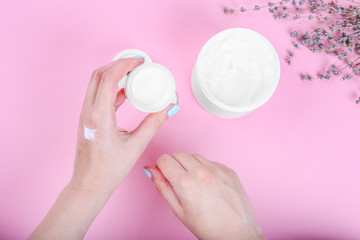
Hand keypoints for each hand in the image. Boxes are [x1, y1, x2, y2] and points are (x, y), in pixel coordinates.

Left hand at [72, 57, 176, 194]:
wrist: (89, 184)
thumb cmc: (108, 169)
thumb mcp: (135, 146)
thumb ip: (153, 124)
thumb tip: (168, 108)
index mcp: (99, 116)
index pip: (109, 79)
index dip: (124, 65)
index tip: (140, 61)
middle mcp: (88, 111)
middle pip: (99, 74)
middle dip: (118, 64)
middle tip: (137, 62)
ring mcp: (86, 114)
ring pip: (96, 83)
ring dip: (113, 73)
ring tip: (132, 72)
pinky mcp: (88, 118)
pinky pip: (98, 94)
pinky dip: (111, 87)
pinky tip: (125, 91)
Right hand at [144, 151, 264, 239]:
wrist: (237, 233)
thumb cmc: (207, 227)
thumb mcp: (178, 210)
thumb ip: (162, 186)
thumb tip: (150, 169)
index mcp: (185, 183)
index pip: (164, 159)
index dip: (162, 168)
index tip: (166, 175)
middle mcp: (201, 172)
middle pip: (178, 154)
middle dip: (175, 164)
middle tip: (180, 181)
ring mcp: (217, 169)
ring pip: (194, 155)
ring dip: (191, 165)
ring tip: (196, 184)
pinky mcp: (228, 170)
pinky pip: (210, 161)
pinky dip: (206, 169)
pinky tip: (209, 185)